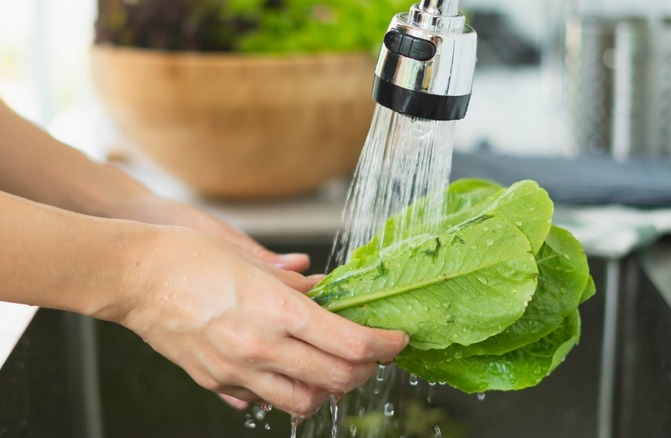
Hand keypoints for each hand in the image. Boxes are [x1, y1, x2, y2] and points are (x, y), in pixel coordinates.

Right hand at [113, 226, 407, 417]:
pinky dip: (286, 391)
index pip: (352, 343)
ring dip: (329, 389)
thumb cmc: (189, 258)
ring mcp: (238, 371)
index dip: (384, 345)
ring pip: (304, 402)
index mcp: (278, 312)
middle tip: (372, 355)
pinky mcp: (216, 382)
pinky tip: (286, 371)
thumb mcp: (251, 261)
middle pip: (338, 378)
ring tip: (332, 368)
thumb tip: (322, 290)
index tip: (395, 340)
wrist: (134, 277)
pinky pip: (262, 401)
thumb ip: (293, 285)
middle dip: (366, 370)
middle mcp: (262, 348)